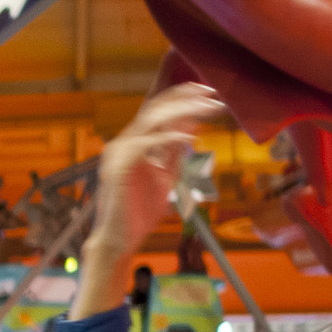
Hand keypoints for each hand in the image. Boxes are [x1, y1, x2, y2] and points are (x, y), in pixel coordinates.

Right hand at [73, 82, 226, 320]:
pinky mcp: (117, 168)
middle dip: (186, 98)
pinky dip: (168, 139)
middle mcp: (124, 143)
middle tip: (214, 94)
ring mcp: (118, 154)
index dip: (182, 96)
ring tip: (208, 108)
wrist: (120, 240)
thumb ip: (176, 152)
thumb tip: (194, 126)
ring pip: (151, 121)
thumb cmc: (141, 212)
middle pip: (156, 109)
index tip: (208, 91)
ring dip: (182, 111)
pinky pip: (145, 145)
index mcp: (134, 142)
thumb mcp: (166, 176)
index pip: (158, 110)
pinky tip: (189, 138)